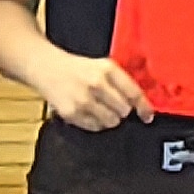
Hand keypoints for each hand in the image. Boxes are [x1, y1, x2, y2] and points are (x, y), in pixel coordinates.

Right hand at [33, 53, 149, 131]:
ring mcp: (83, 99)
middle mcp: (97, 83)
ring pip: (111, 122)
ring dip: (109, 118)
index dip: (144, 107)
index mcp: (107, 69)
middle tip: (112, 105)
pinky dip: (95, 123)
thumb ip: (121, 82)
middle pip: (124, 111)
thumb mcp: (102, 66)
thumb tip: (140, 105)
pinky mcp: (72, 112)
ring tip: (98, 107)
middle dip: (122, 111)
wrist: (46, 67)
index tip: (148, 116)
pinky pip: (95, 127)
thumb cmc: (78, 68)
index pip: (134, 92)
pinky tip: (87, 111)